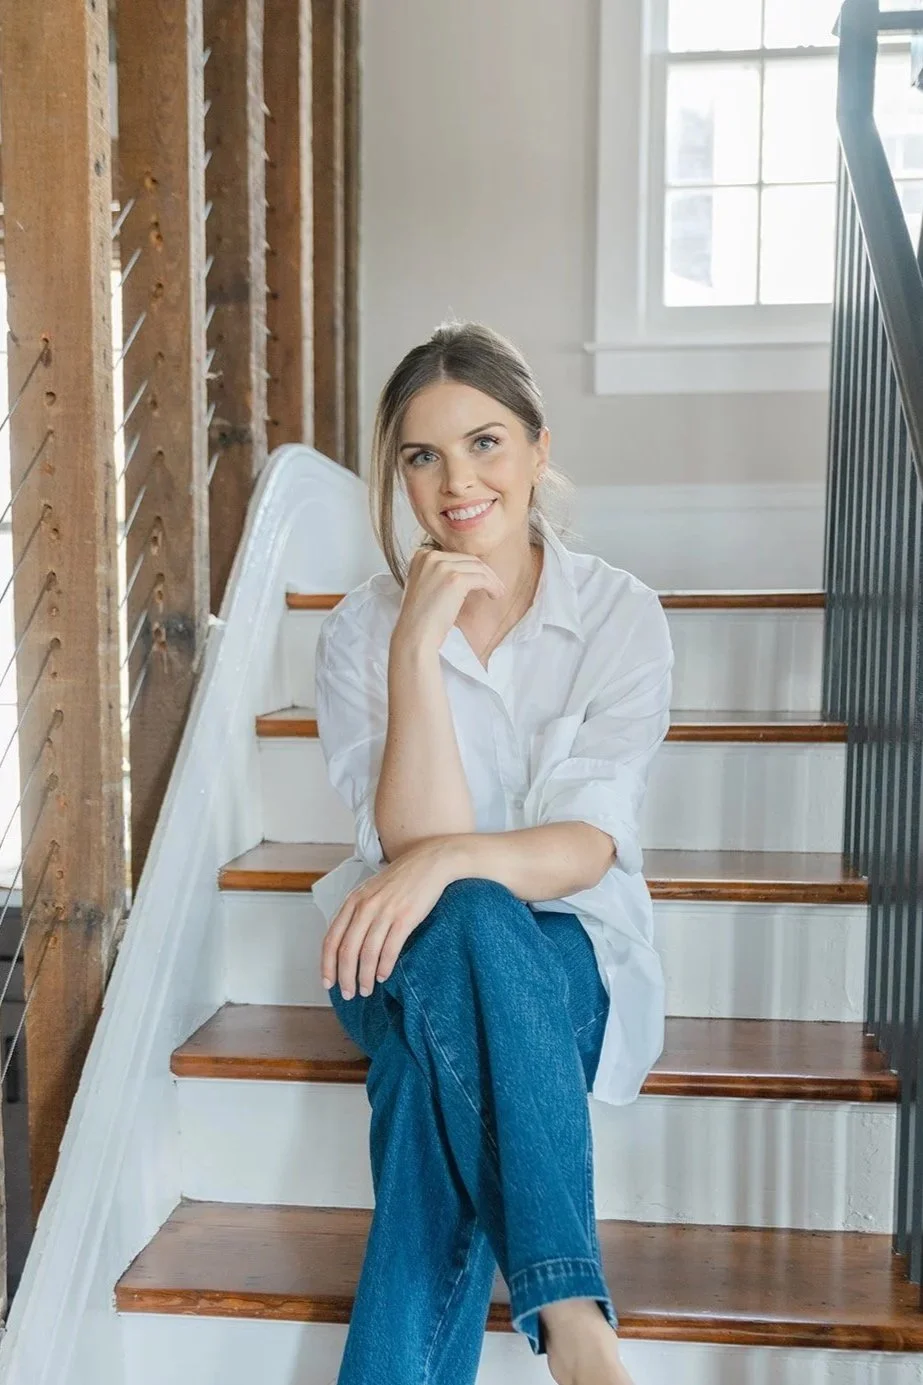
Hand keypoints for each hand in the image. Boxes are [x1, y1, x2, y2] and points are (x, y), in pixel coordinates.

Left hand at [320, 838, 457, 998]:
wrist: (430, 862)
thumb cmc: (402, 878)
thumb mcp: (371, 890)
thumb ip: (358, 911)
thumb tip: (349, 942)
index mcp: (353, 900)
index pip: (331, 939)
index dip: (327, 965)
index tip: (328, 982)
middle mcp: (364, 906)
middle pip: (347, 950)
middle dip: (345, 977)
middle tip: (349, 994)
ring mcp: (384, 912)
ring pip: (367, 954)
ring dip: (365, 977)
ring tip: (366, 990)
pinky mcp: (404, 918)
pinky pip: (389, 949)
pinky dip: (384, 967)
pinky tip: (384, 977)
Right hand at [392, 547, 505, 652]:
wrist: (415, 634)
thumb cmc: (421, 618)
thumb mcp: (425, 585)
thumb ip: (439, 573)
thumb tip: (466, 571)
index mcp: (422, 556)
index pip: (455, 557)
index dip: (471, 568)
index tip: (480, 580)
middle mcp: (430, 556)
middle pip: (468, 559)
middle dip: (484, 573)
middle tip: (495, 586)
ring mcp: (442, 566)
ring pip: (478, 568)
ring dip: (492, 580)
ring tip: (497, 593)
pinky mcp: (455, 579)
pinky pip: (482, 579)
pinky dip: (492, 586)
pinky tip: (495, 595)